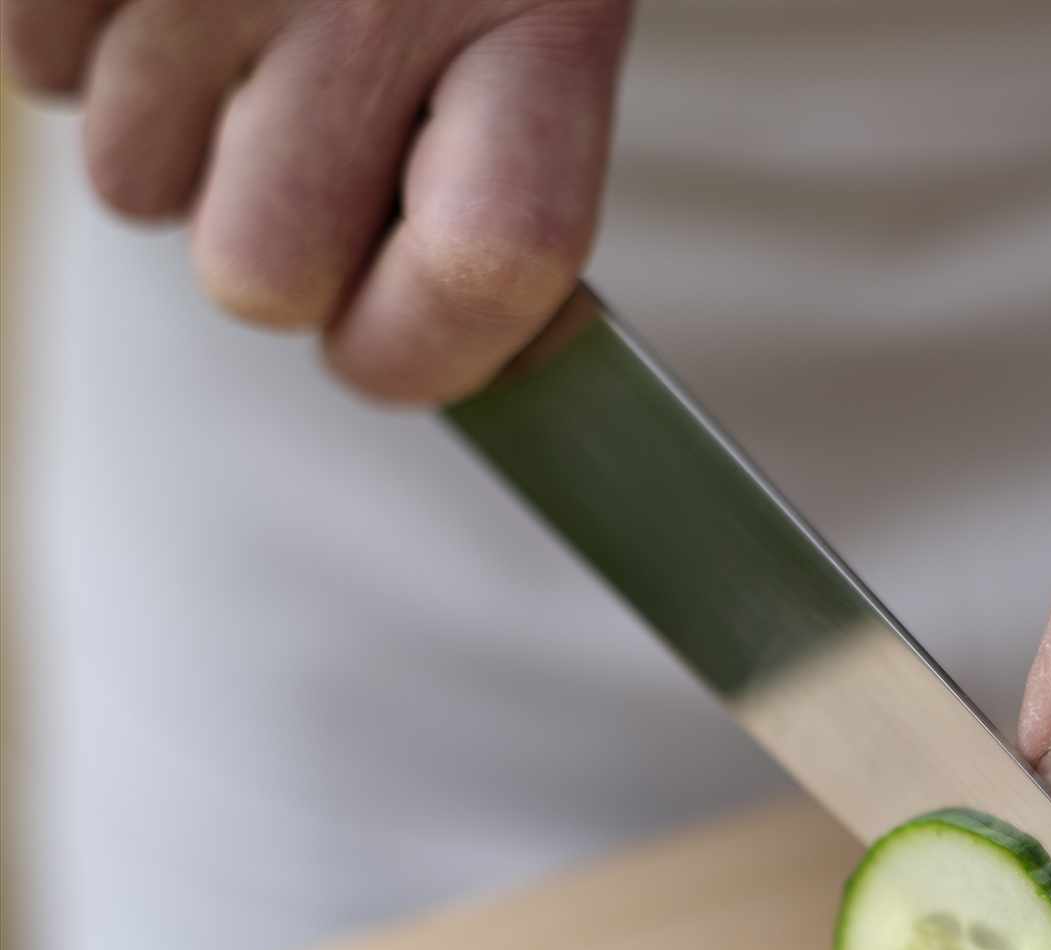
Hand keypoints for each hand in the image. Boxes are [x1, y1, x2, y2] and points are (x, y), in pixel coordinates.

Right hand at [1, 0, 631, 401]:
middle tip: (305, 130)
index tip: (391, 346)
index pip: (490, 267)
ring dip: (176, 126)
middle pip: (263, 277)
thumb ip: (497, 171)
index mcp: (537, 4)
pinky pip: (41, 75)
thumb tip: (395, 347)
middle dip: (272, 237)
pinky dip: (85, 33)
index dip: (424, 351)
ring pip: (135, 188)